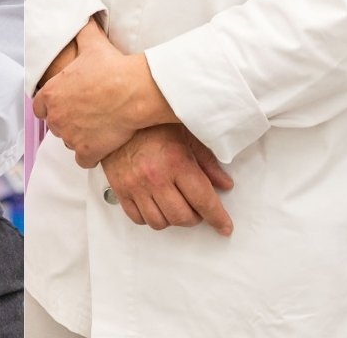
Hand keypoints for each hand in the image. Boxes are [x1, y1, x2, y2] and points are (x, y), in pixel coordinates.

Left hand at [34, 27, 168, 167]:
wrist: (134, 92)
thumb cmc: (112, 67)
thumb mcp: (93, 43)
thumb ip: (82, 32)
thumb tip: (83, 18)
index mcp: (51, 94)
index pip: (40, 107)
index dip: (53, 104)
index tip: (68, 102)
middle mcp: (55, 118)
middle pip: (56, 125)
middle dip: (69, 120)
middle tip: (89, 111)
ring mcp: (70, 137)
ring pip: (70, 141)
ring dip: (81, 136)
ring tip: (100, 124)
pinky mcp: (87, 152)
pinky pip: (83, 160)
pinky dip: (92, 154)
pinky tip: (104, 142)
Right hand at [101, 124, 233, 235]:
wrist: (120, 119)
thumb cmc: (156, 125)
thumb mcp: (188, 136)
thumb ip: (208, 162)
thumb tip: (225, 185)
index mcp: (176, 162)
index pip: (202, 199)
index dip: (217, 217)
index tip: (225, 227)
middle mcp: (155, 178)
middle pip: (182, 217)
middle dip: (196, 218)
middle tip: (199, 208)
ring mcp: (135, 187)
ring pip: (160, 223)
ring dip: (174, 219)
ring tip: (179, 205)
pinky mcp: (120, 191)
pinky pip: (139, 219)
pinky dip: (152, 218)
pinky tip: (159, 205)